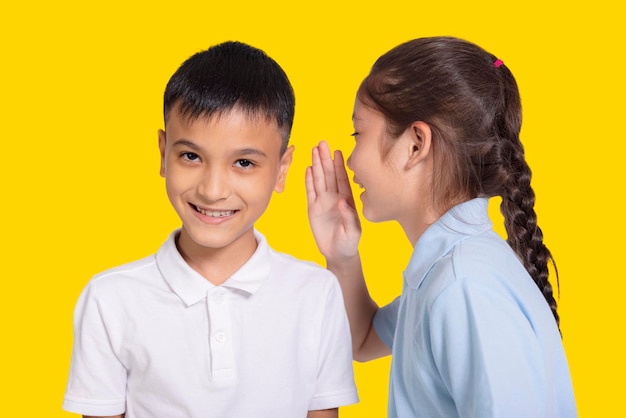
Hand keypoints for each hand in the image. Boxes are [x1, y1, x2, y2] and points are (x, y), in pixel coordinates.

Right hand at [306, 141, 360, 261]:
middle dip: (325, 158)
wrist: (338, 254)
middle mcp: (335, 197)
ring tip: (314, 150)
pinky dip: (309, 181)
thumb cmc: (350, 242)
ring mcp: (323, 202)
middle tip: (322, 143)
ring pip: (319, 180)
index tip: (337, 151)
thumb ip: (349, 216)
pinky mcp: (313, 209)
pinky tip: (307, 169)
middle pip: (329, 174)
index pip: (342, 178)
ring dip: (316, 165)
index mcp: (347, 199)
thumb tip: (342, 201)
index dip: (339, 165)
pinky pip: (310, 192)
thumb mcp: (353, 231)